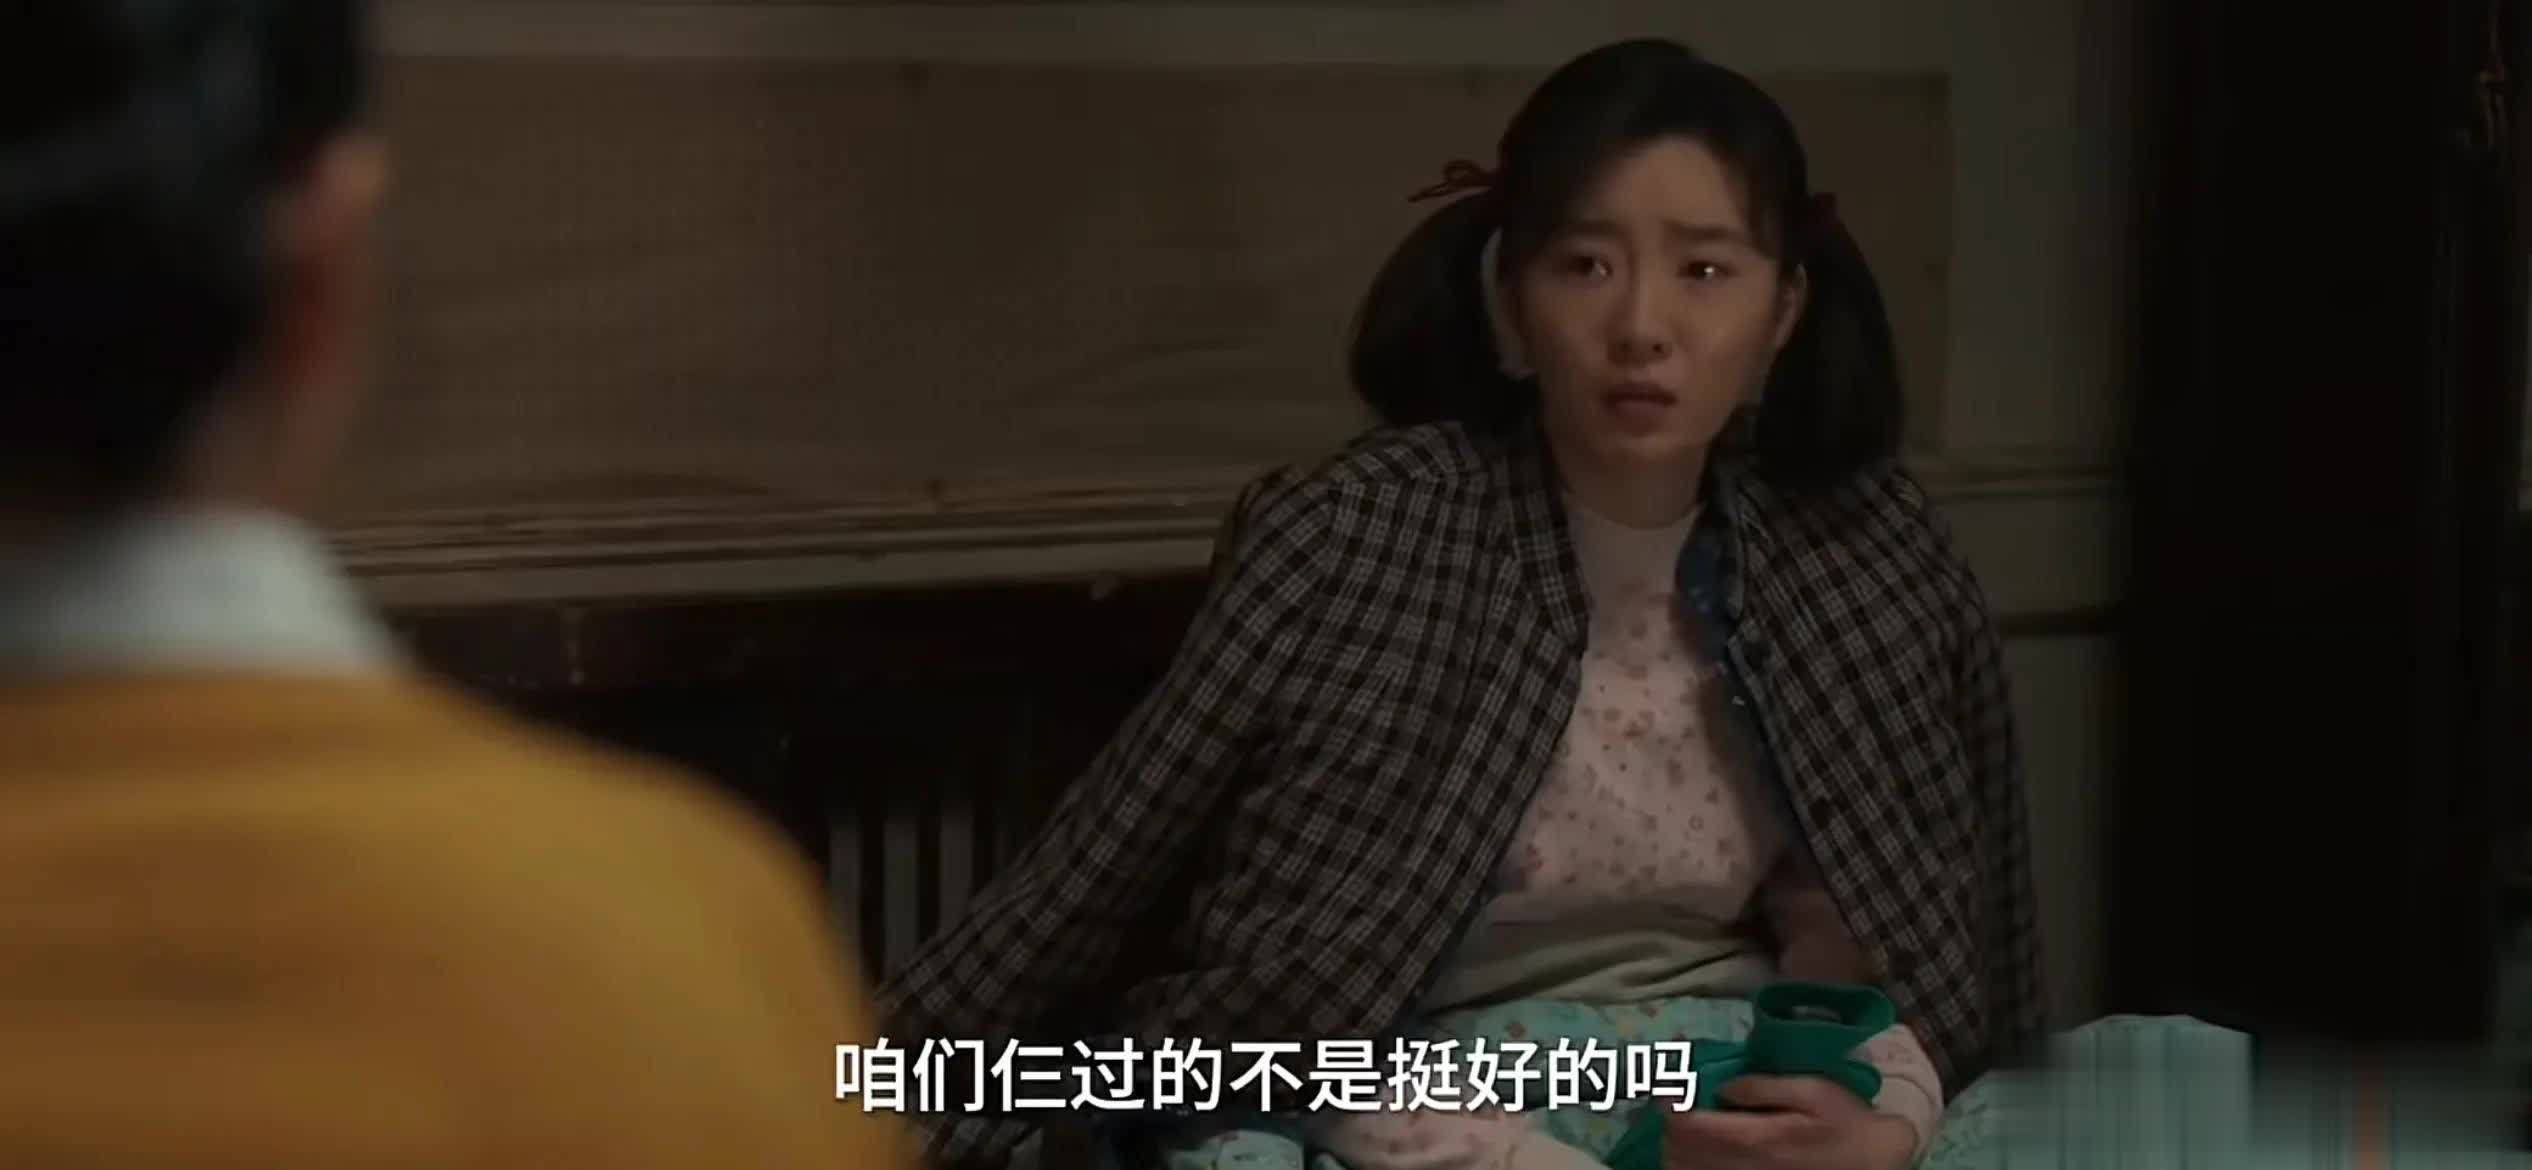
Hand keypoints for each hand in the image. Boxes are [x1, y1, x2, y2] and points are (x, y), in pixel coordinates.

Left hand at [1661, 1076, 1916, 1169]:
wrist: (1874, 1162)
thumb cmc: (1846, 1122)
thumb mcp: (1812, 1090)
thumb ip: (1762, 1087)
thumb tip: (1722, 1087)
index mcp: (1757, 1138)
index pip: (1690, 1126)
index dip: (1671, 1104)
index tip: (1670, 1088)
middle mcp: (1745, 1168)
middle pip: (1679, 1153)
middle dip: (1670, 1127)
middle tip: (1677, 1105)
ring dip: (1676, 1150)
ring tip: (1685, 1129)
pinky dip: (1692, 1167)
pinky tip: (1697, 1153)